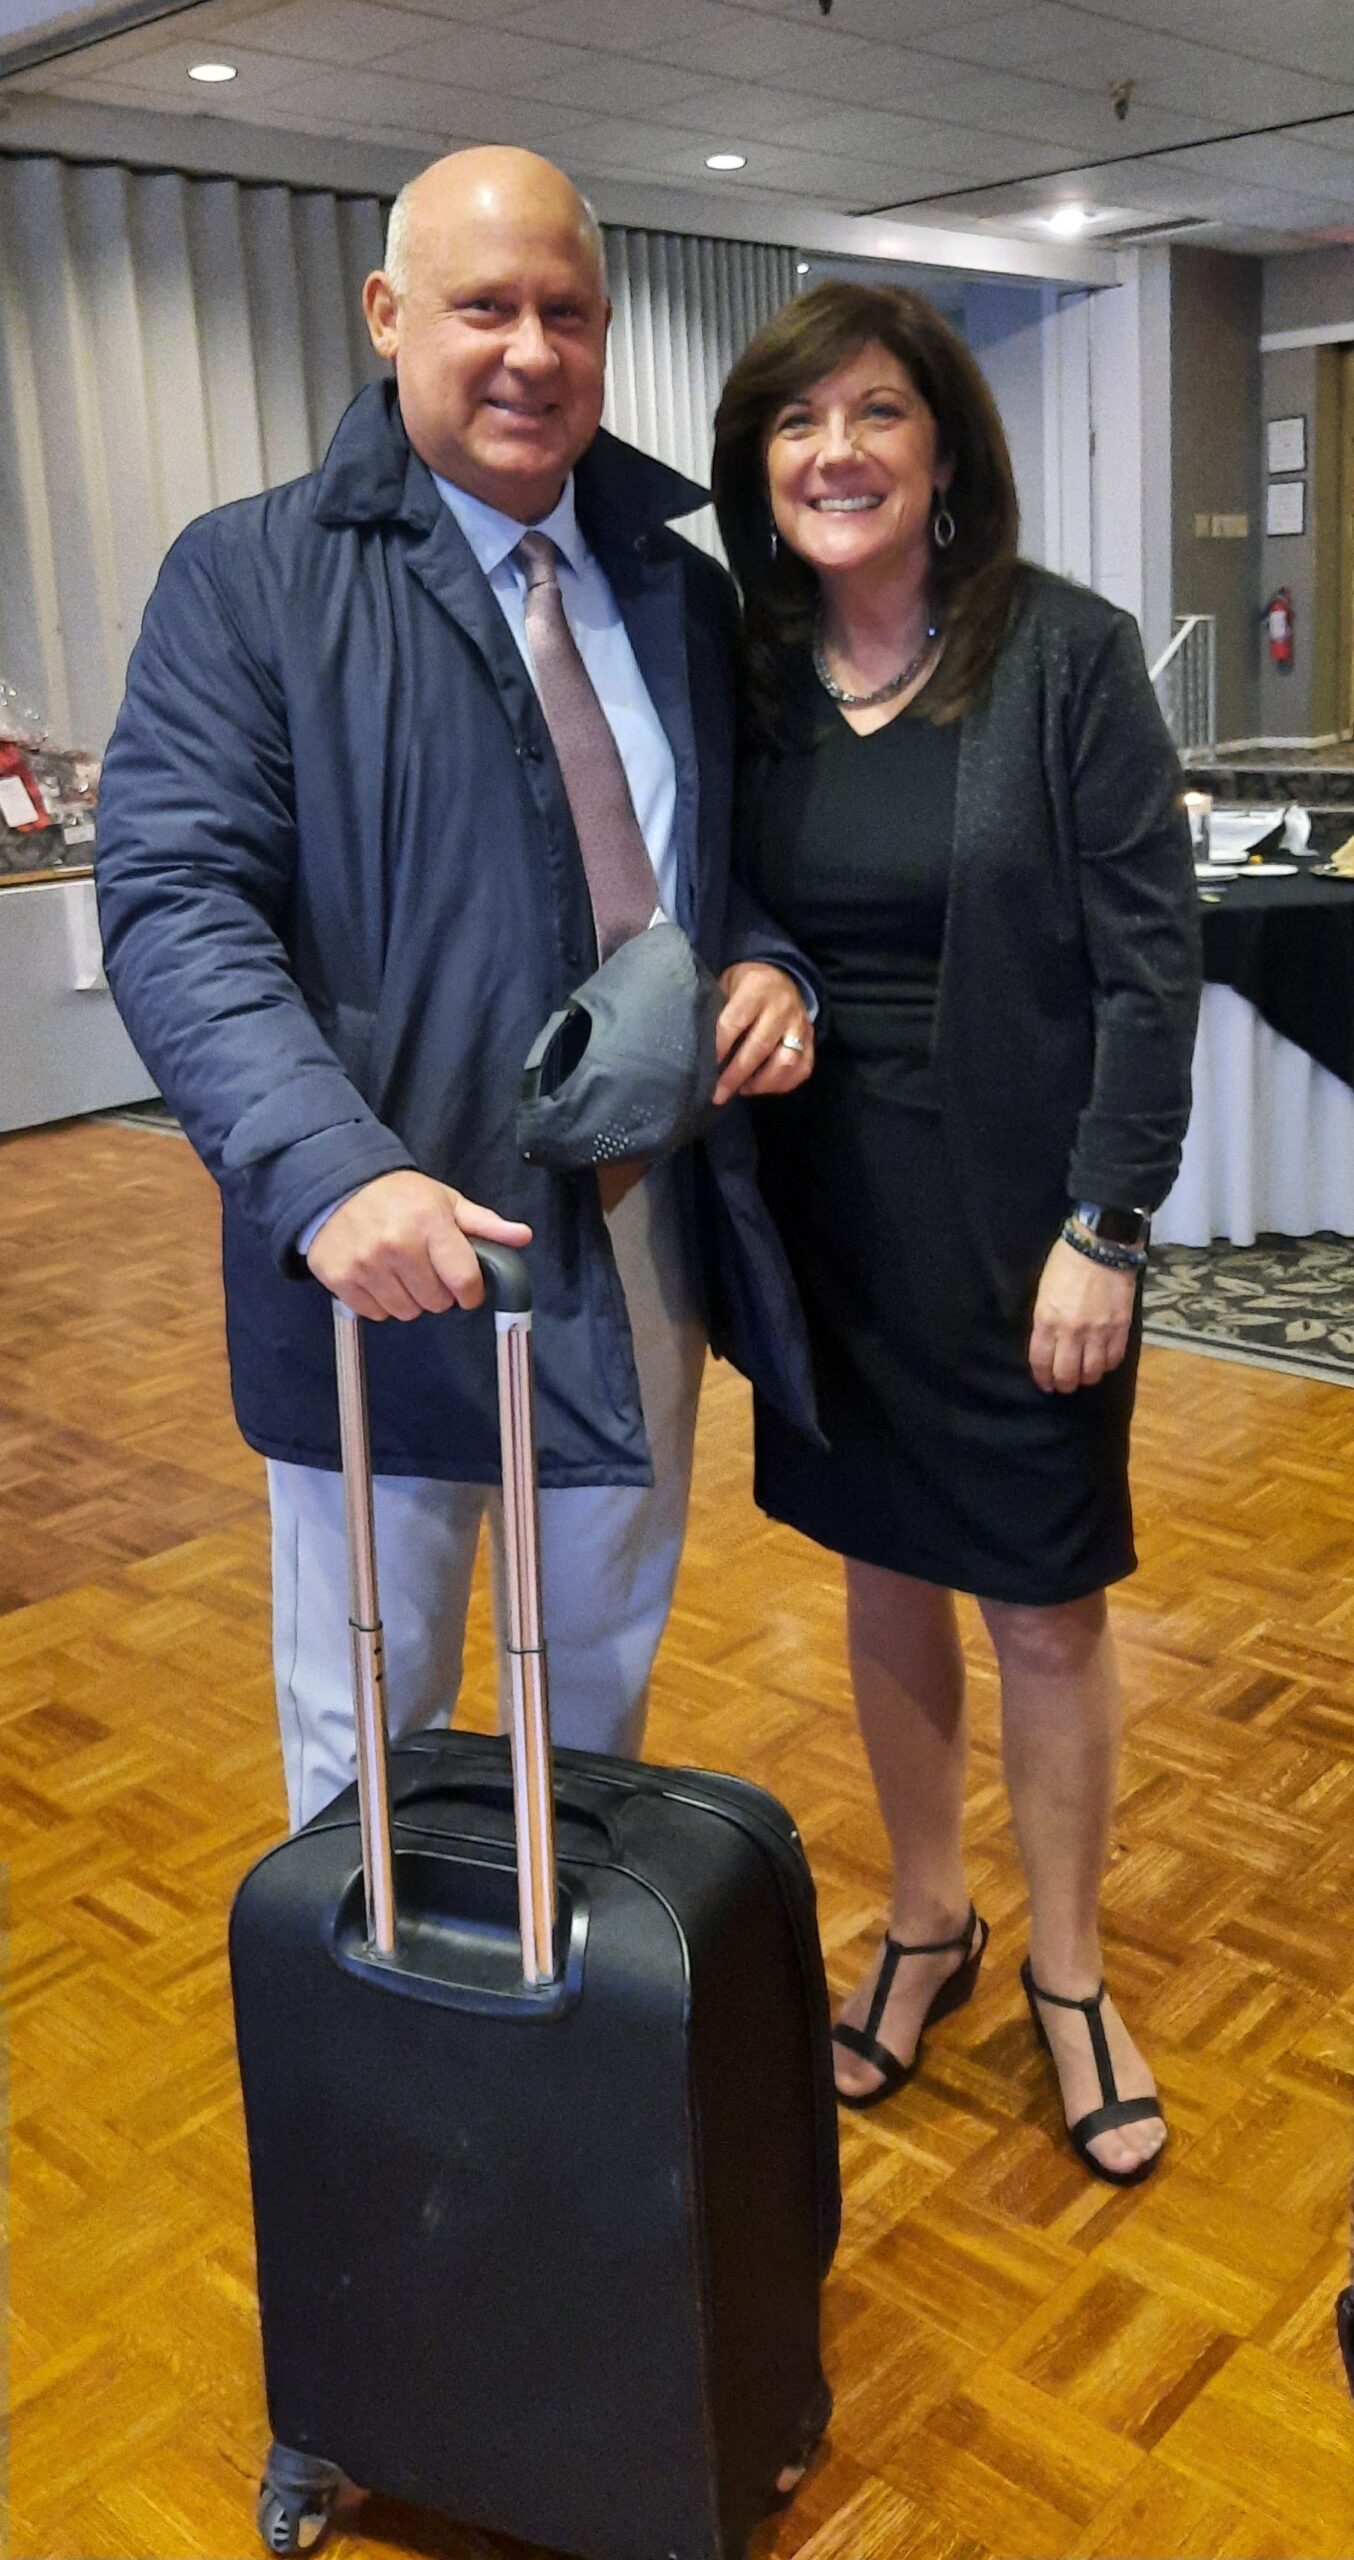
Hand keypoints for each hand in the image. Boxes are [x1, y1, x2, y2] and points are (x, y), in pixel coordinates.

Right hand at [306, 1171, 531, 1321]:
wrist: (339, 1187)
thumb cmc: (399, 1197)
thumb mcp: (446, 1202)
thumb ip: (485, 1224)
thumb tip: (523, 1236)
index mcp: (429, 1223)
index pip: (464, 1280)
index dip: (470, 1291)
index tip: (466, 1288)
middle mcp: (396, 1244)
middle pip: (436, 1302)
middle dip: (438, 1292)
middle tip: (426, 1270)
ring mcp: (366, 1263)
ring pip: (405, 1312)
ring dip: (409, 1299)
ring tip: (401, 1272)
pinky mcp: (340, 1278)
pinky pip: (375, 1313)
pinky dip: (380, 1302)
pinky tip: (378, 1277)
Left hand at [713, 963, 814, 1104]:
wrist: (782, 975)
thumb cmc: (745, 985)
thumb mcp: (726, 985)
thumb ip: (716, 1011)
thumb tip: (698, 1047)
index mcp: (756, 989)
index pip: (735, 1022)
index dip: (719, 1048)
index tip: (704, 1068)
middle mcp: (782, 1006)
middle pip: (759, 1047)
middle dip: (736, 1075)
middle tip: (717, 1095)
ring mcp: (800, 1024)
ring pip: (786, 1061)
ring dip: (762, 1083)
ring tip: (742, 1089)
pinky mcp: (812, 1039)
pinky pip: (802, 1068)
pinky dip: (782, 1084)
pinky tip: (762, 1087)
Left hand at [1028, 1236, 1136, 1393]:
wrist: (1101, 1244)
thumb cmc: (1066, 1262)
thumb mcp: (1043, 1291)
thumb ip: (1045, 1321)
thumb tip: (1049, 1344)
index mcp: (1047, 1321)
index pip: (1042, 1362)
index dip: (1042, 1378)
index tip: (1045, 1384)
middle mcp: (1071, 1332)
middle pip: (1067, 1375)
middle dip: (1064, 1385)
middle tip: (1064, 1385)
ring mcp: (1098, 1332)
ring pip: (1092, 1372)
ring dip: (1087, 1378)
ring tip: (1085, 1375)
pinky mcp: (1121, 1328)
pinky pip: (1114, 1359)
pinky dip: (1107, 1365)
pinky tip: (1103, 1361)